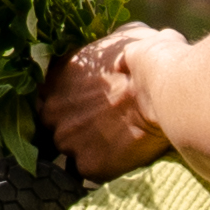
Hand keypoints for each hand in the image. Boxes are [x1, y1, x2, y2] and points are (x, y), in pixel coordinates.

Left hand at [43, 26, 178, 176]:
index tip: (87, 108)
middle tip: (106, 129)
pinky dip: (108, 169)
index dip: (68, 105)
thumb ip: (109, 48)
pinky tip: (127, 159)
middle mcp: (52, 110)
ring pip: (72, 154)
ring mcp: (67, 140)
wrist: (161, 86)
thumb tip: (126, 45)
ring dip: (90, 152)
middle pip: (57, 129)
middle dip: (77, 131)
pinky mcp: (88, 165)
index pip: (48, 98)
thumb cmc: (146, 57)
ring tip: (119, 146)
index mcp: (55, 78)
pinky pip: (94, 173)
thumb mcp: (123, 36)